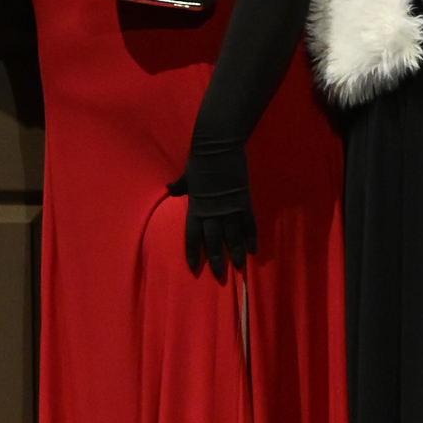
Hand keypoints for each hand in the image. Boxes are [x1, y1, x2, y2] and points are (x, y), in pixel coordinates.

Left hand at [172, 150, 254, 278]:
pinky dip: (251, 237)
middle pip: (214, 240)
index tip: (194, 267)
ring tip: (240, 267)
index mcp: (196, 207)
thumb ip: (180, 186)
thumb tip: (169, 189)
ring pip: (232, 236)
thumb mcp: (188, 175)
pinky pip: (248, 224)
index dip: (193, 252)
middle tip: (219, 276)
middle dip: (217, 259)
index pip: (193, 235)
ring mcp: (229, 208)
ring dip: (236, 252)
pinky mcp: (243, 201)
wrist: (218, 146)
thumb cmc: (201, 160)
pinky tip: (253, 249)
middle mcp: (212, 212)